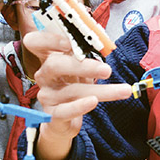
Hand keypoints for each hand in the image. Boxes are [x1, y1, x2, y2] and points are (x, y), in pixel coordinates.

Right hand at [24, 31, 129, 159]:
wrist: (64, 120)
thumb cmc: (73, 87)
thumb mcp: (80, 68)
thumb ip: (86, 55)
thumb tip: (104, 45)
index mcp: (49, 58)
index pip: (36, 42)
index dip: (49, 40)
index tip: (69, 42)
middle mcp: (44, 75)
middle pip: (55, 65)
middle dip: (83, 66)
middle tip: (107, 70)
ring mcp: (46, 95)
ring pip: (72, 90)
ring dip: (101, 90)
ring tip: (123, 90)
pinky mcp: (52, 114)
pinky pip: (66, 110)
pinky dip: (80, 106)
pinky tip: (94, 102)